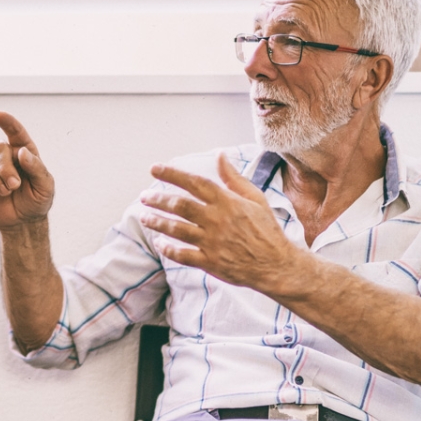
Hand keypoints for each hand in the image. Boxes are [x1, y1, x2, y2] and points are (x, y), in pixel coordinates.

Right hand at [0, 111, 54, 229]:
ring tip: (6, 192)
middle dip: (5, 167)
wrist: (24, 220)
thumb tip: (20, 151)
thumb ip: (36, 167)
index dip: (8, 123)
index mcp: (24, 151)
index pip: (16, 133)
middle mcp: (6, 155)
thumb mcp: (45, 185)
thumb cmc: (37, 199)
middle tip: (14, 185)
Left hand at [139, 154, 307, 293]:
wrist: (276, 264)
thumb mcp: (256, 198)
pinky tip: (159, 243)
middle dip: (158, 200)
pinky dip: (168, 249)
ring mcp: (212, 242)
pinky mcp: (210, 262)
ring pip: (177, 229)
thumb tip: (221, 156)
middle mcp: (217, 220)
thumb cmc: (266, 229)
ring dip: (157, 222)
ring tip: (144, 217)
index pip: (195, 183)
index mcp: (228, 202)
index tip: (154, 168)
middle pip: (180, 206)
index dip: (173, 174)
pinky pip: (183, 255)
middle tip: (144, 197)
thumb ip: (234, 178)